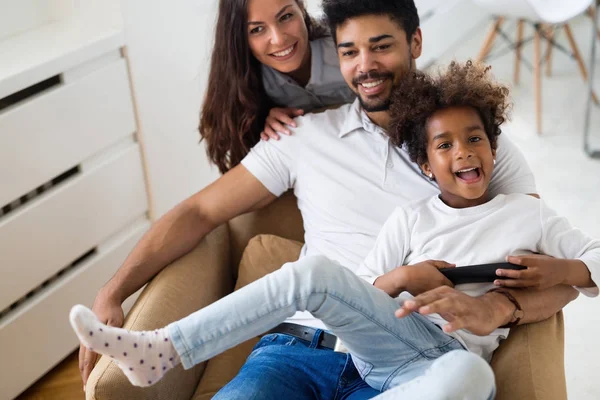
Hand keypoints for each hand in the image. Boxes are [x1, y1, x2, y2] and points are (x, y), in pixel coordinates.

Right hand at [79, 289, 123, 389]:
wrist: (106, 298)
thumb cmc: (113, 310)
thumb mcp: (115, 322)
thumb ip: (112, 333)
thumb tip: (110, 344)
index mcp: (91, 339)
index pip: (88, 362)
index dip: (87, 375)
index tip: (87, 386)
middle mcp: (86, 340)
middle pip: (83, 362)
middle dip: (84, 376)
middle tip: (85, 389)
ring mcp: (86, 338)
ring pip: (82, 358)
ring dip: (84, 369)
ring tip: (86, 380)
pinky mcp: (89, 335)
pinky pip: (86, 352)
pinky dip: (86, 361)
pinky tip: (90, 365)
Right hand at [261, 107, 303, 140]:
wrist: (272, 117)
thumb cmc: (282, 115)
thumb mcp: (288, 112)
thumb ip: (294, 112)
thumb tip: (301, 112)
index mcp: (275, 112)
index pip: (282, 116)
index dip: (288, 120)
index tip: (295, 125)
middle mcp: (269, 118)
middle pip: (274, 123)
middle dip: (281, 128)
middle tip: (289, 133)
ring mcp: (265, 124)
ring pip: (267, 129)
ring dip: (272, 133)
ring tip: (278, 138)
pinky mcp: (263, 130)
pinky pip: (261, 133)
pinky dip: (263, 136)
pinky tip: (267, 139)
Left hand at [395, 286, 510, 335]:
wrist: (487, 311)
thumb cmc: (460, 308)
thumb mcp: (442, 306)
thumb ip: (427, 305)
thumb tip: (408, 308)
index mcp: (441, 293)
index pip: (423, 297)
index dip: (410, 303)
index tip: (397, 310)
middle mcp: (449, 297)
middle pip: (431, 299)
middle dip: (418, 302)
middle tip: (405, 306)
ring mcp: (460, 306)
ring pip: (445, 305)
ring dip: (434, 307)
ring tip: (422, 311)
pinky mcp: (469, 317)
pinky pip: (461, 320)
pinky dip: (453, 324)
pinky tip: (446, 329)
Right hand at [401, 260, 455, 295]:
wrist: (404, 278)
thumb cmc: (417, 270)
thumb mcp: (430, 263)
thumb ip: (444, 264)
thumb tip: (453, 266)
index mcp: (442, 280)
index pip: (452, 285)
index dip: (447, 283)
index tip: (442, 281)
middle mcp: (439, 289)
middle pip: (446, 292)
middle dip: (443, 290)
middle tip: (435, 285)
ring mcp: (433, 296)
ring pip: (439, 296)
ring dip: (437, 294)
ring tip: (430, 289)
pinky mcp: (426, 300)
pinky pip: (432, 299)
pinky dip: (430, 297)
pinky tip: (425, 293)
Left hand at [494, 254, 567, 289]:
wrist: (562, 272)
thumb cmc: (548, 262)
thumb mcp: (539, 257)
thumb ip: (526, 258)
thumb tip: (511, 259)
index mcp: (537, 263)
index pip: (523, 261)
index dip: (514, 260)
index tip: (506, 258)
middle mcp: (537, 273)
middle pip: (520, 274)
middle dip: (507, 273)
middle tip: (497, 272)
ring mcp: (537, 282)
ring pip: (520, 283)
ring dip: (507, 283)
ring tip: (496, 282)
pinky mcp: (537, 288)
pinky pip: (524, 287)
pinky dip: (514, 287)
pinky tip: (505, 286)